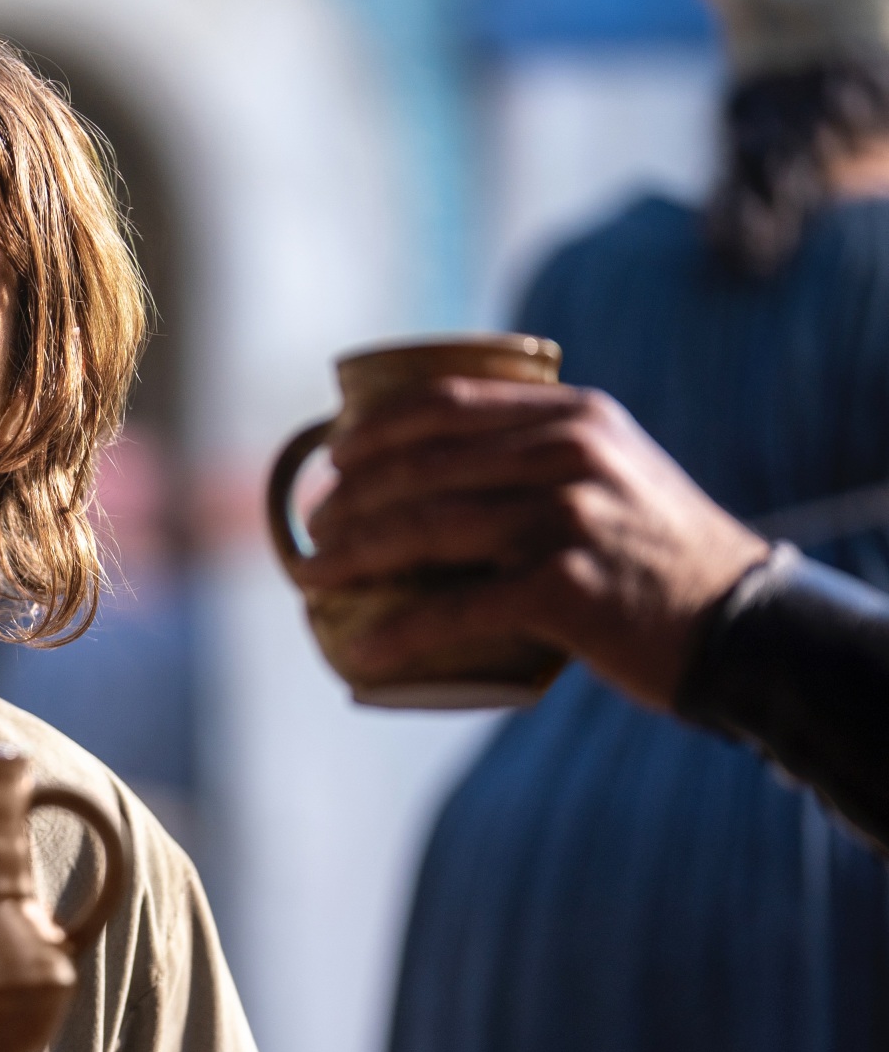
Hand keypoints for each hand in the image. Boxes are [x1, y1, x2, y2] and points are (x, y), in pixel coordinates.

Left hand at [292, 376, 770, 709]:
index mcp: (573, 414)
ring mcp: (569, 519)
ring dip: (353, 556)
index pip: (447, 402)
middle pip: (424, 468)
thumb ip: (537, 449)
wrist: (744, 625)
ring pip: (428, 530)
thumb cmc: (658, 554)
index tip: (330, 458)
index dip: (376, 430)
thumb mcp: (611, 469)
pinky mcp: (568, 590)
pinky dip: (401, 632)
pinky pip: (459, 609)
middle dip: (350, 498)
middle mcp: (570, 454)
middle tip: (308, 528)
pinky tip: (362, 649)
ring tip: (310, 575)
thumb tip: (430, 460)